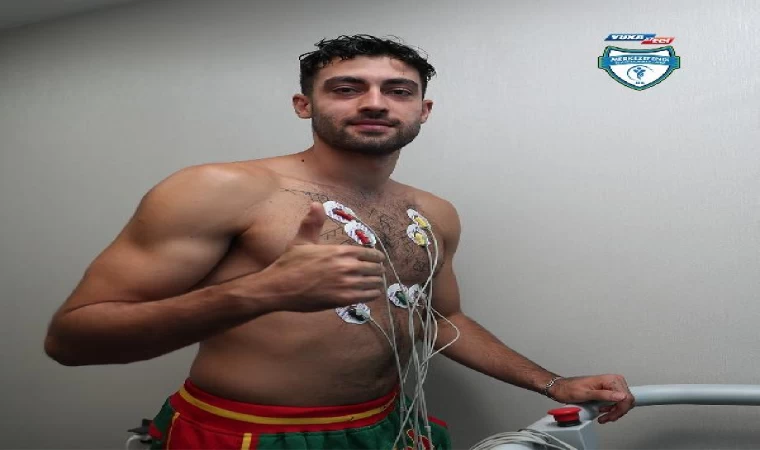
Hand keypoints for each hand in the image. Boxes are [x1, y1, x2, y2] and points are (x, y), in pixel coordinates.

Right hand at [254, 202, 385, 312]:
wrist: (279, 287)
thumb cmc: (290, 263)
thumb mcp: (302, 240)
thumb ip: (313, 222)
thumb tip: (316, 204)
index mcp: (340, 251)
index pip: (370, 253)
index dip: (376, 257)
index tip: (378, 259)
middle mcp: (347, 266)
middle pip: (375, 268)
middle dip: (377, 269)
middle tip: (378, 272)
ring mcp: (347, 284)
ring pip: (374, 283)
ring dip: (376, 282)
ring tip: (376, 283)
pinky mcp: (344, 300)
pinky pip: (367, 296)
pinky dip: (372, 294)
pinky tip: (371, 293)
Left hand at [549, 374, 634, 423]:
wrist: (562, 388)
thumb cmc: (570, 389)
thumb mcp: (586, 394)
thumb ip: (605, 395)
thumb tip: (621, 396)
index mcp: (609, 379)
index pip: (626, 397)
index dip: (620, 409)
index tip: (611, 415)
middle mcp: (612, 381)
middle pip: (626, 401)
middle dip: (617, 412)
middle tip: (606, 417)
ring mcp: (611, 386)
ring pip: (623, 403)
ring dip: (614, 412)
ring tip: (603, 416)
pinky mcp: (608, 391)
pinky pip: (617, 403)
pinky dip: (612, 410)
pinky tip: (603, 412)